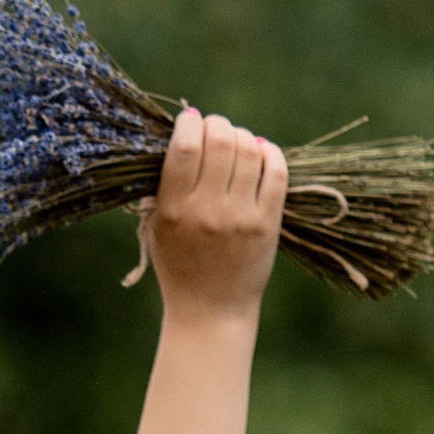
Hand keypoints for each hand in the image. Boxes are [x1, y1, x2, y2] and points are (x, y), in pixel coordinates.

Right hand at [137, 107, 285, 323]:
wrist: (210, 312)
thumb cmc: (179, 265)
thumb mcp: (157, 227)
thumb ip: (163, 185)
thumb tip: (181, 134)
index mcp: (173, 210)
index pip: (184, 147)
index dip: (190, 122)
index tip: (191, 120)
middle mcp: (207, 212)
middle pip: (220, 141)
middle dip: (218, 124)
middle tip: (216, 129)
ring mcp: (240, 218)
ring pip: (249, 151)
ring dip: (243, 136)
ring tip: (237, 144)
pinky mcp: (267, 224)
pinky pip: (276, 172)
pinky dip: (270, 153)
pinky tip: (261, 153)